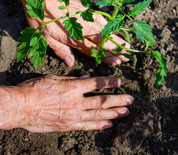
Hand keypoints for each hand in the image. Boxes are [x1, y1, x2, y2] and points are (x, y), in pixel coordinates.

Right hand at [13, 75, 132, 132]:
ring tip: (125, 112)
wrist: (21, 107)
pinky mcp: (68, 125)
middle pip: (102, 101)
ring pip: (98, 115)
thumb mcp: (54, 78)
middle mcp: (76, 102)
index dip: (109, 83)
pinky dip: (99, 125)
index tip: (119, 83)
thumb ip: (72, 79)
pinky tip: (108, 124)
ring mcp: (73, 115)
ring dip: (113, 113)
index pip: (96, 83)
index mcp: (73, 87)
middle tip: (130, 100)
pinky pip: (87, 126)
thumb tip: (86, 78)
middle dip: (118, 100)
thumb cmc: (35, 89)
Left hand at [25, 0, 129, 66]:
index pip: (95, 51)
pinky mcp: (87, 10)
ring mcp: (88, 18)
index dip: (107, 57)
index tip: (117, 61)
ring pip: (106, 31)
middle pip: (105, 41)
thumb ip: (61, 51)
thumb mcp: (46, 38)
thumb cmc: (42, 18)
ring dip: (117, 39)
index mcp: (75, 38)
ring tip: (126, 45)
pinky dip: (110, 28)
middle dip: (117, 50)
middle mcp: (84, 29)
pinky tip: (115, 30)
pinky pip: (102, 21)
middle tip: (127, 56)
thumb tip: (70, 63)